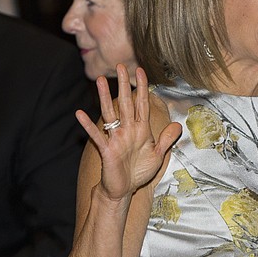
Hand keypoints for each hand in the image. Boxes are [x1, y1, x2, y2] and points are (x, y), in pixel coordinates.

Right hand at [76, 65, 180, 200]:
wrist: (124, 190)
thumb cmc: (138, 171)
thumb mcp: (158, 155)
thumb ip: (166, 139)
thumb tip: (177, 125)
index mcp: (141, 130)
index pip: (142, 104)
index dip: (142, 88)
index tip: (141, 71)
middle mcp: (127, 130)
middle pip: (125, 103)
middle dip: (123, 85)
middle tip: (120, 66)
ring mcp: (115, 138)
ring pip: (110, 114)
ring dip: (104, 97)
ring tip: (100, 81)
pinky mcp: (106, 150)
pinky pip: (97, 136)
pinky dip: (88, 126)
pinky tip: (80, 113)